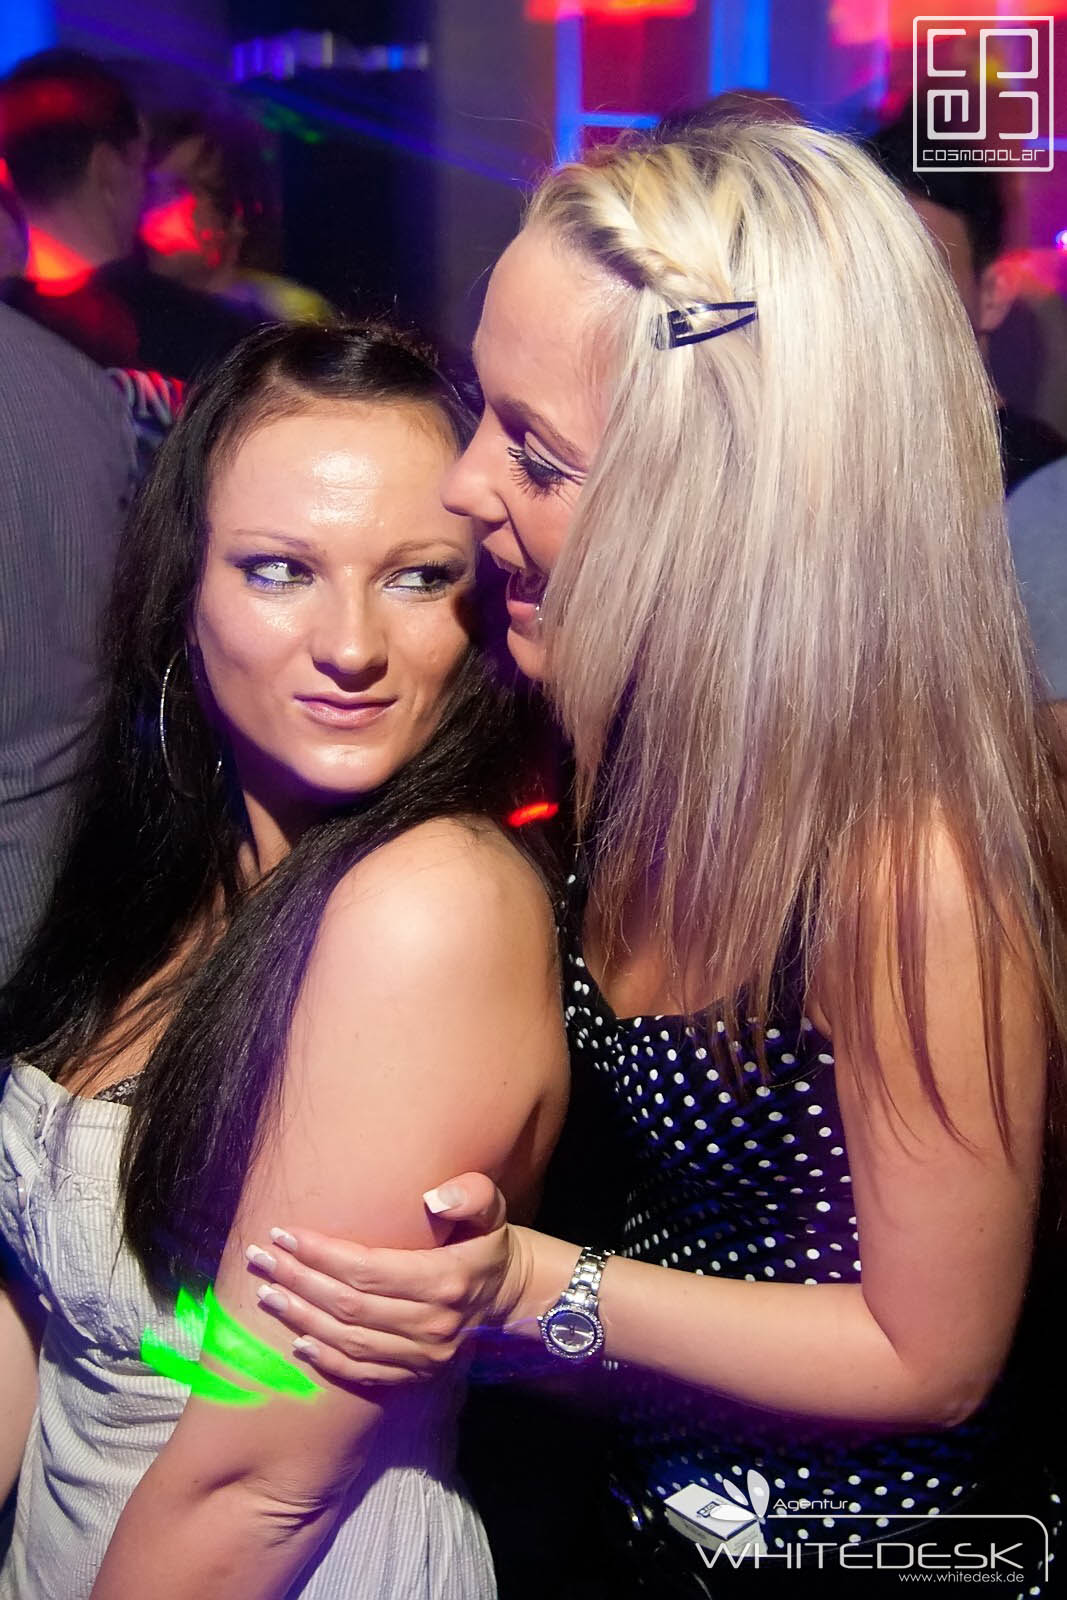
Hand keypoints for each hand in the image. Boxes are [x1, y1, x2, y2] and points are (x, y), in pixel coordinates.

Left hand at [244, 1172, 532, 1386]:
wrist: (511, 1294)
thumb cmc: (487, 1241)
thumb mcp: (492, 1208)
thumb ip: (472, 1193)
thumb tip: (433, 1198)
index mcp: (446, 1279)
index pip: (367, 1268)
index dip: (322, 1254)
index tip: (285, 1234)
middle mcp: (433, 1323)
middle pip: (349, 1305)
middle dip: (298, 1280)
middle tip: (261, 1259)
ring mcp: (424, 1356)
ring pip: (349, 1340)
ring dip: (301, 1318)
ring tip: (266, 1293)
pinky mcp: (417, 1376)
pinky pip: (363, 1372)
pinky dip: (327, 1360)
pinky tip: (296, 1340)